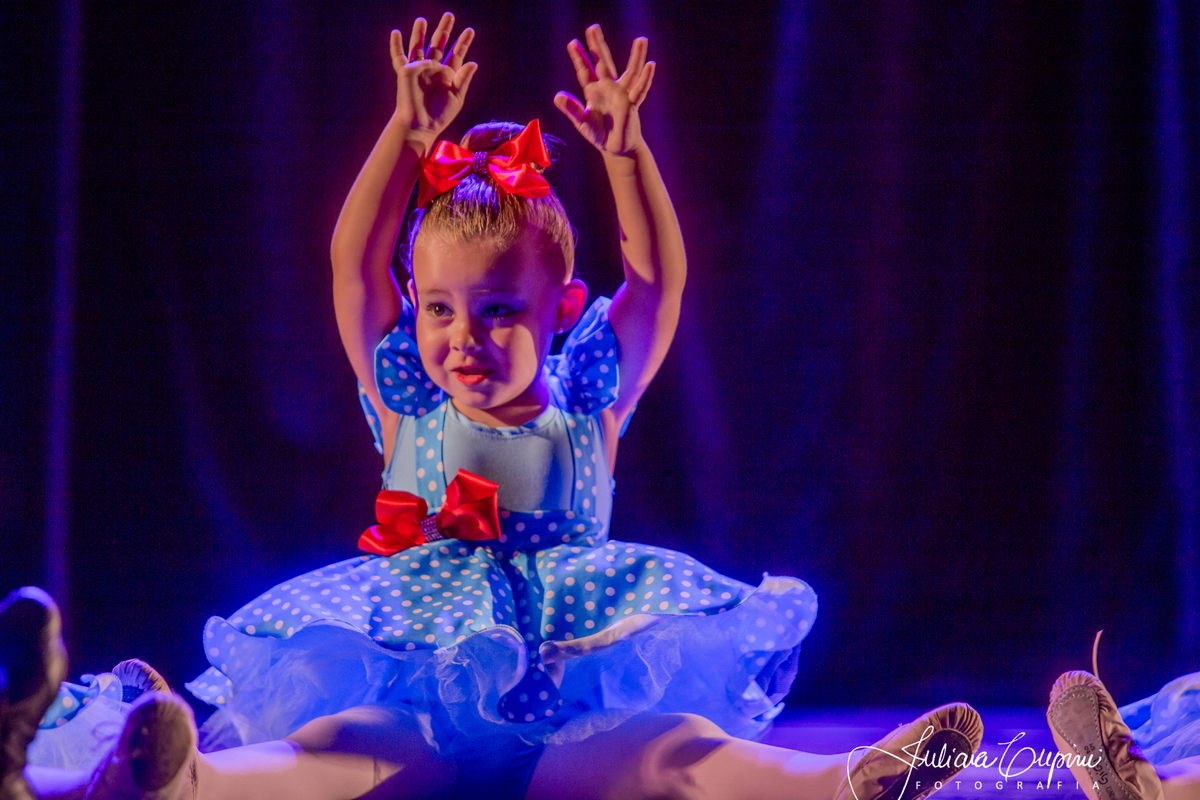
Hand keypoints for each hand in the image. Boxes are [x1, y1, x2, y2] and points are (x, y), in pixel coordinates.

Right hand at [390, 13, 476, 147]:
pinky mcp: (406, 72)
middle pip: (438, 44)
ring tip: (422, 19)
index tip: (470, 30)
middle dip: (444, 30)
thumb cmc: (440, 115)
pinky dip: (396, 45)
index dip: (463, 42)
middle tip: (449, 15)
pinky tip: (396, 33)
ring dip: (419, 32)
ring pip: (418, 46)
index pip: (456, 53)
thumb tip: (473, 62)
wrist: (421, 125)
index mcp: (447, 74)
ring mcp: (419, 69)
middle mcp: (433, 68)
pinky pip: (398, 57)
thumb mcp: (456, 97)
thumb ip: (463, 79)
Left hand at [554, 25, 654, 157]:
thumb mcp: (582, 122)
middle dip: (598, 45)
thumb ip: (572, 109)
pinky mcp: (632, 105)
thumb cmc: (600, 134)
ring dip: (636, 56)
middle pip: (603, 62)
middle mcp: (608, 88)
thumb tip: (557, 96)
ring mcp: (622, 95)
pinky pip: (639, 90)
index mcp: (594, 92)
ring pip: (630, 72)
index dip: (579, 58)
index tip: (572, 43)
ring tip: (641, 39)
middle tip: (593, 27)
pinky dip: (645, 78)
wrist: (616, 149)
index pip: (585, 71)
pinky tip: (651, 65)